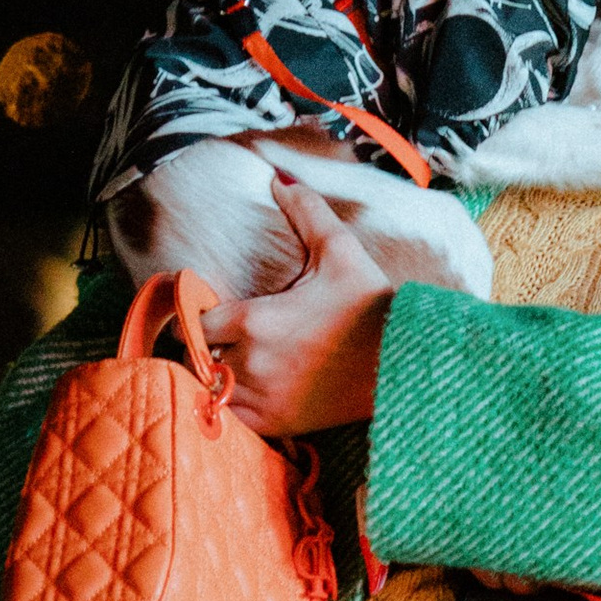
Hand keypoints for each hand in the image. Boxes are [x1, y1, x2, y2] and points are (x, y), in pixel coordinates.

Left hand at [197, 182, 392, 435]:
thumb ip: (305, 210)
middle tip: (218, 336)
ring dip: (214, 377)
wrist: (405, 361)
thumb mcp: (339, 250)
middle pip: (196, 356)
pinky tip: (247, 390)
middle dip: (203, 345)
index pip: (195, 321)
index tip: (208, 309)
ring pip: (209, 389)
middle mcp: (250, 362)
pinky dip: (231, 406)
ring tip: (230, 363)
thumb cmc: (371, 304)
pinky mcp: (279, 424)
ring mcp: (263, 398)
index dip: (197, 314)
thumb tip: (278, 177)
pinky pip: (231, 419)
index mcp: (254, 320)